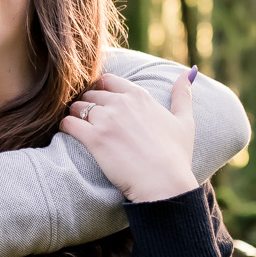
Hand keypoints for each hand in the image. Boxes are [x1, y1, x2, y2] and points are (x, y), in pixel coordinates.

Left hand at [60, 71, 197, 203]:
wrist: (164, 184)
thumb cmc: (176, 156)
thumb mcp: (185, 121)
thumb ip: (183, 94)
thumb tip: (190, 72)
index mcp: (140, 96)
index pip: (108, 81)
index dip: (100, 90)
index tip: (99, 102)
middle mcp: (121, 103)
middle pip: (90, 94)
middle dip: (87, 104)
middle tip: (87, 120)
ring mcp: (106, 120)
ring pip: (77, 107)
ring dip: (75, 115)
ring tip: (77, 127)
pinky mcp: (93, 138)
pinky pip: (69, 123)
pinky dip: (66, 127)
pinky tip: (69, 134)